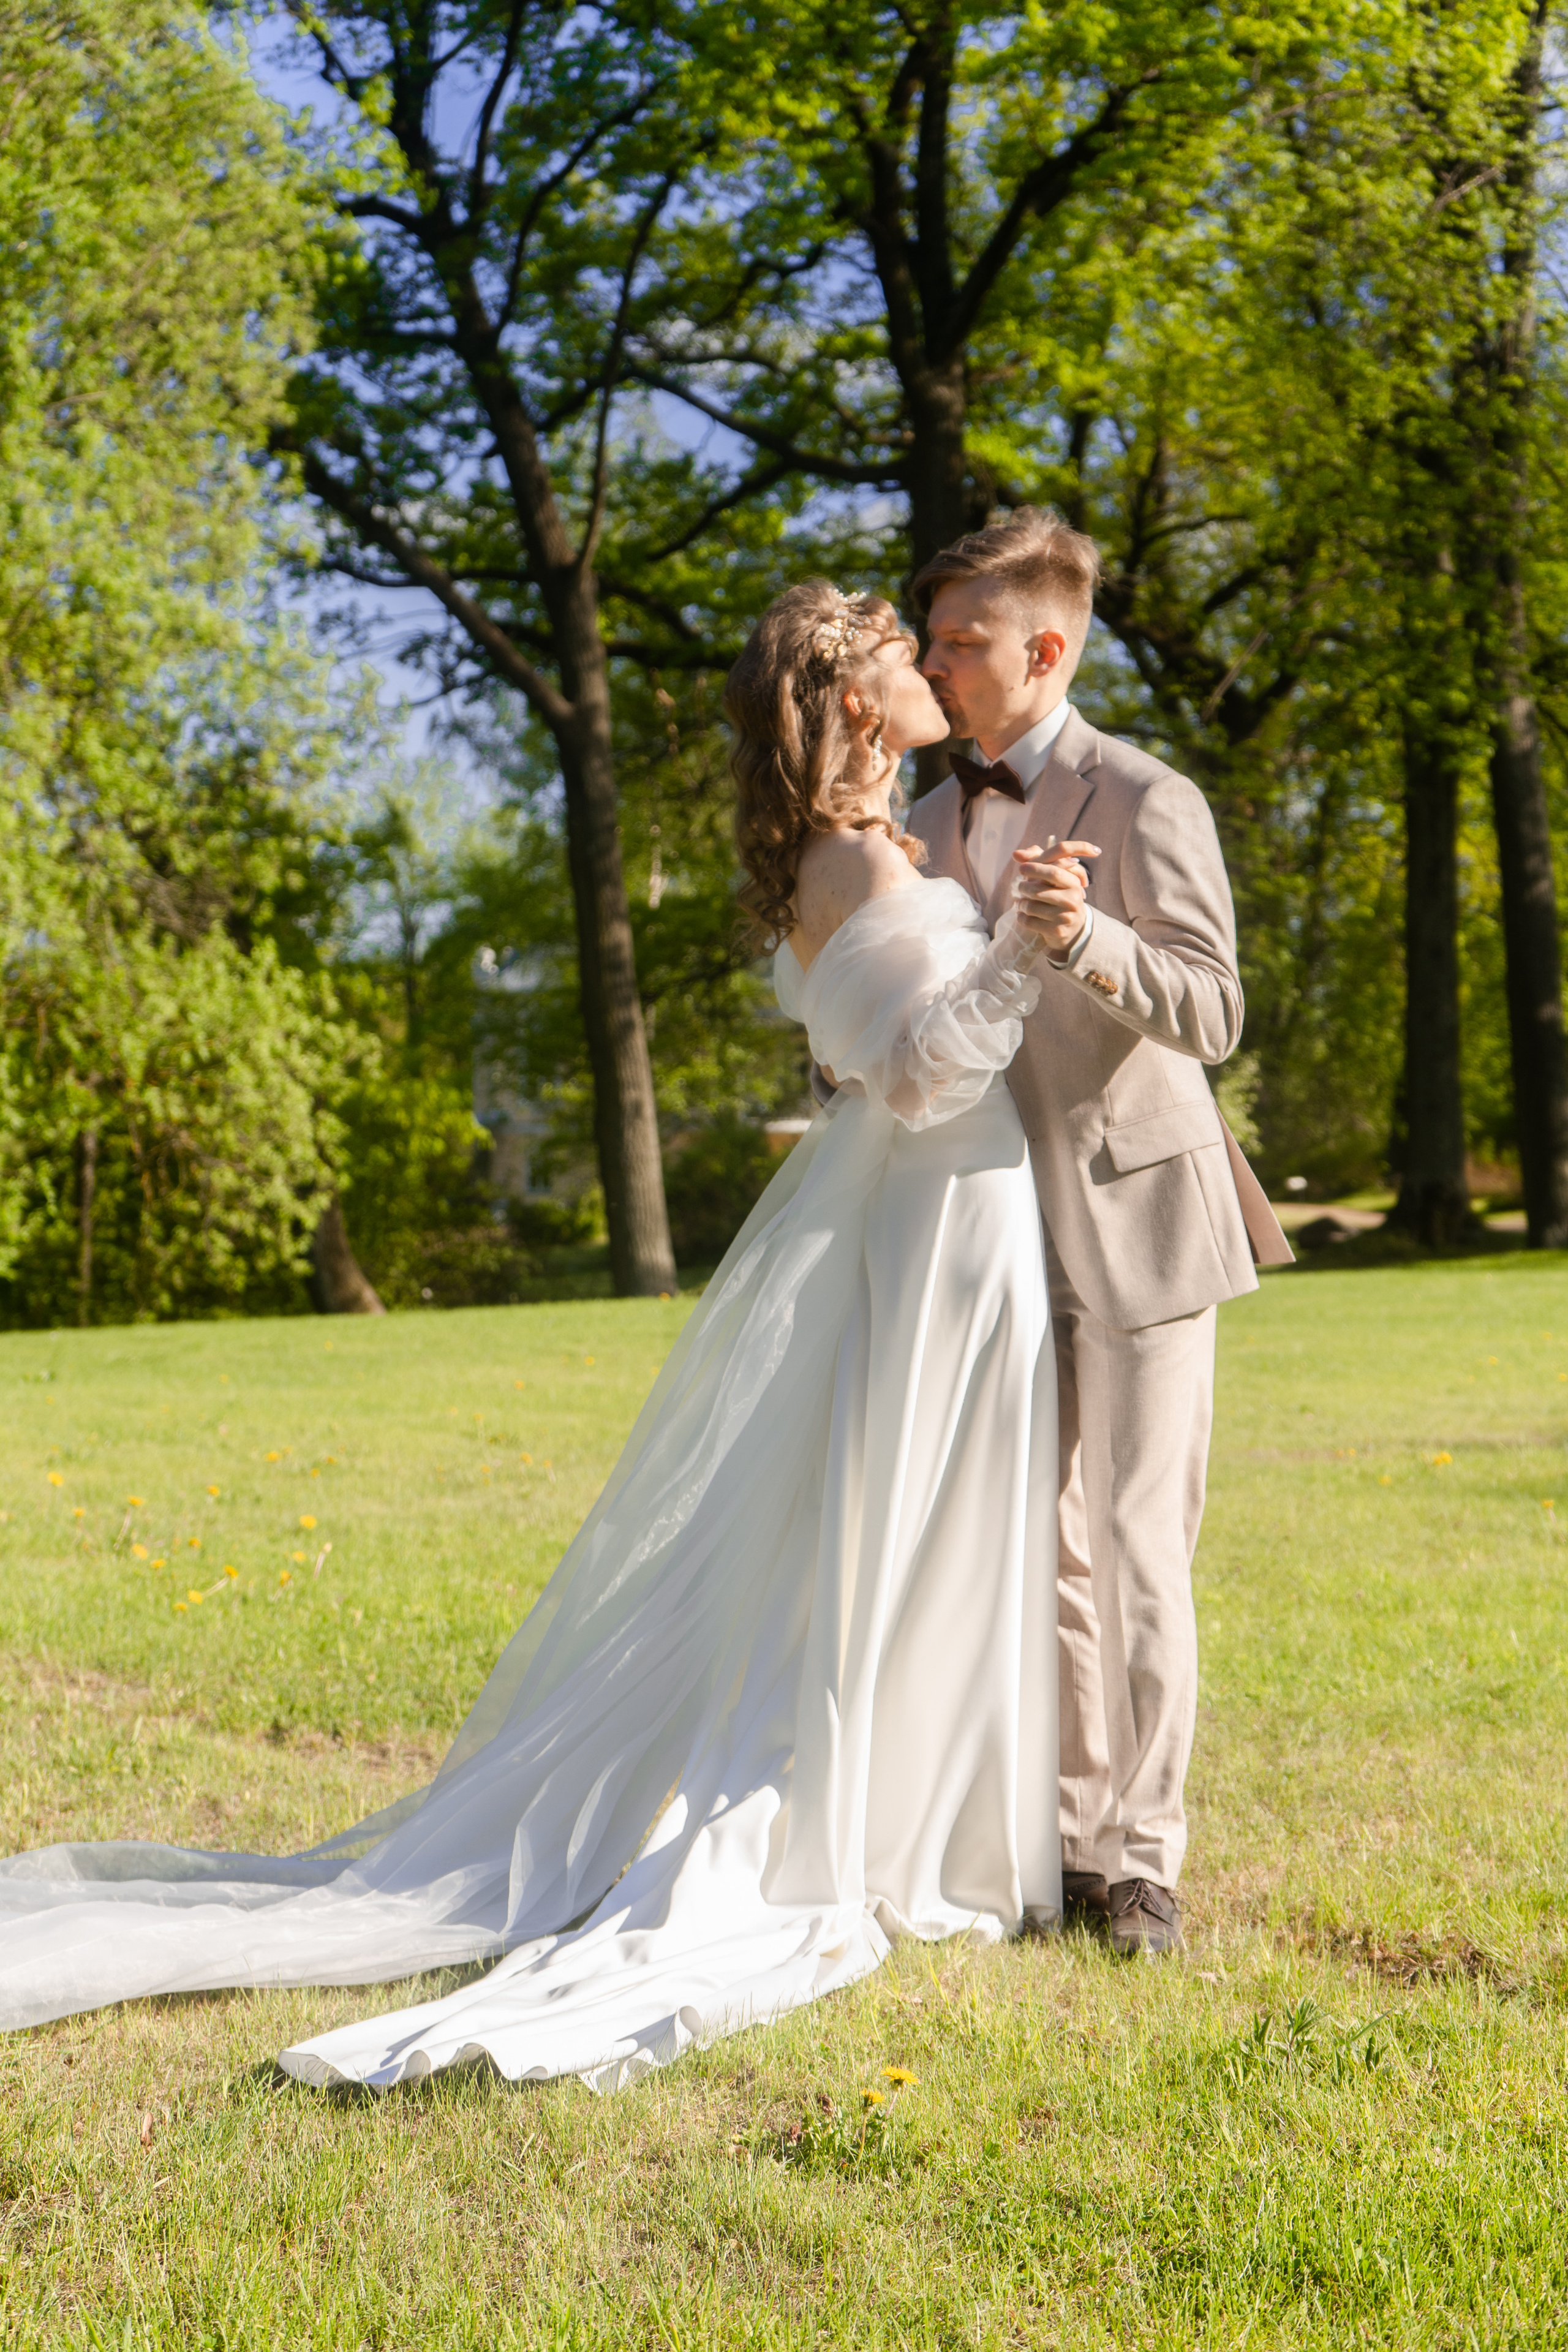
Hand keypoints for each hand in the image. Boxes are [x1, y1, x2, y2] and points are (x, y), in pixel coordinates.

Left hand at [1012, 838, 1099, 958]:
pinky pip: (1029, 921)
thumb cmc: (1059, 897)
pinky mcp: (1057, 930)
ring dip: (1021, 904)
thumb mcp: (1056, 879)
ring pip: (1031, 906)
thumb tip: (1015, 854)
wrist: (1073, 928)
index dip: (1035, 867)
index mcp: (1073, 883)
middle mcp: (1072, 899)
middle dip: (1024, 887)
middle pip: (1038, 889)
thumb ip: (1038, 861)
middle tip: (1019, 887)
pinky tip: (1022, 915)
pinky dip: (1021, 917)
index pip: (1055, 870)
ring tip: (1020, 903)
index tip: (1021, 868)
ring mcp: (1065, 916)